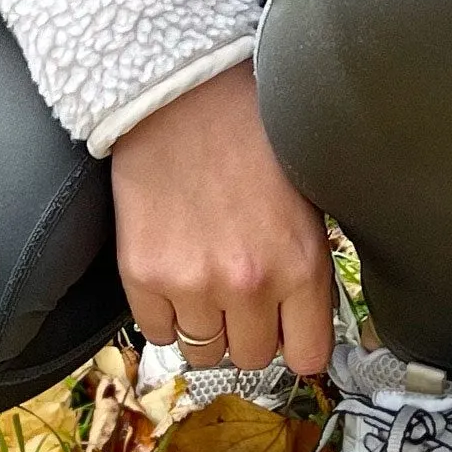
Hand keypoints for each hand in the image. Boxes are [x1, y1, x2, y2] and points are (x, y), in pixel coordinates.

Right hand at [108, 62, 334, 375]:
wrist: (183, 94)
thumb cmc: (252, 134)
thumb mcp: (306, 197)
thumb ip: (307, 264)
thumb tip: (307, 319)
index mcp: (301, 263)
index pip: (308, 356)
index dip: (296, 343)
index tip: (286, 331)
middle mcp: (249, 283)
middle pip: (251, 358)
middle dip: (248, 331)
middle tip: (241, 292)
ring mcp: (192, 283)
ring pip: (203, 353)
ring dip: (206, 325)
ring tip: (205, 276)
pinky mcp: (143, 276)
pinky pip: (158, 333)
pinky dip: (165, 313)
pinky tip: (174, 269)